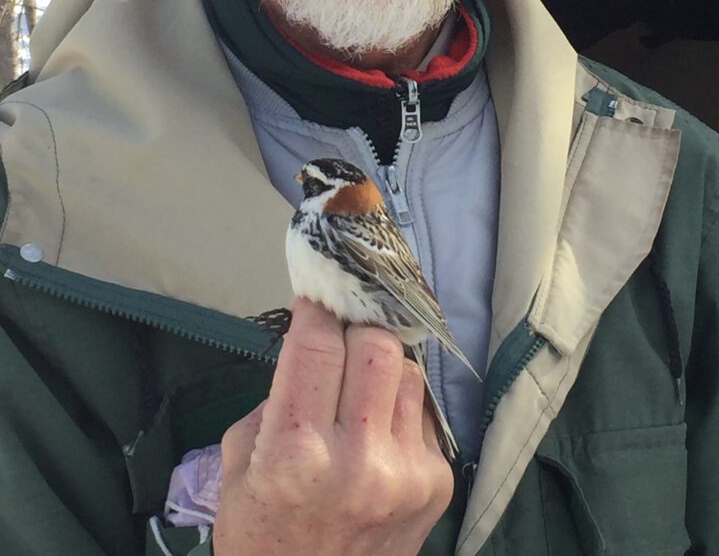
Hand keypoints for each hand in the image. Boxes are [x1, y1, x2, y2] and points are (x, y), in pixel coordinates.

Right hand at [213, 298, 453, 555]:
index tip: (315, 298)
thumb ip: (276, 396)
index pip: (317, 346)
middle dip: (355, 329)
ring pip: (408, 371)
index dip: (316, 310)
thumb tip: (314, 341)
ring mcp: (405, 472)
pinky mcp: (436, 483)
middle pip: (377, 345)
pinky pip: (423, 411)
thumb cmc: (261, 532)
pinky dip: (400, 406)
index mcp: (294, 453)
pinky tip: (379, 428)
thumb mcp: (239, 463)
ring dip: (382, 365)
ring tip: (360, 387)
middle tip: (340, 336)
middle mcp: (357, 459)